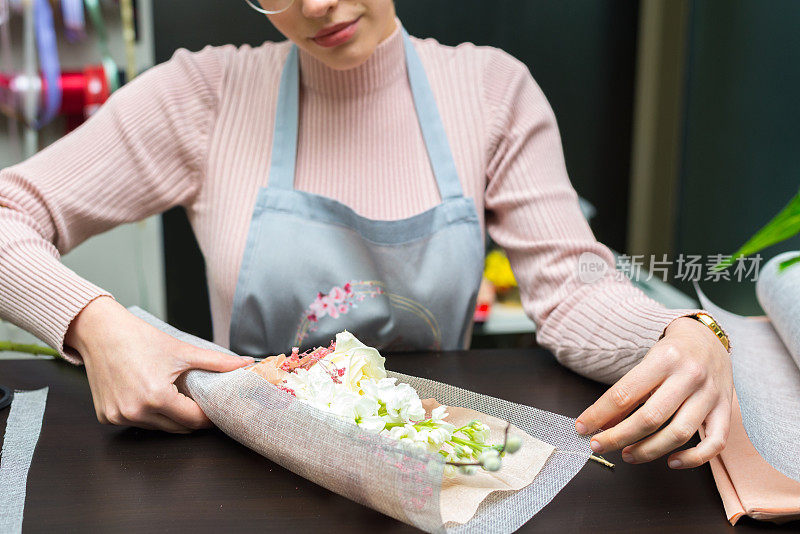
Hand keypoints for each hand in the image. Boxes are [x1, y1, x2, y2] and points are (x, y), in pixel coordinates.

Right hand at [66, 296, 252, 432]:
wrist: (99, 331)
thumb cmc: (139, 338)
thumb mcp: (182, 350)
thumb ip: (217, 361)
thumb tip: (245, 363)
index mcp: (156, 398)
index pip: (193, 420)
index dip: (209, 416)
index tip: (218, 409)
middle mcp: (135, 412)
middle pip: (177, 428)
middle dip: (192, 418)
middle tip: (202, 403)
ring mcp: (118, 417)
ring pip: (157, 428)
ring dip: (170, 417)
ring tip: (177, 397)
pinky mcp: (106, 417)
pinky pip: (137, 423)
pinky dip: (148, 415)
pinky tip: (151, 397)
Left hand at [575, 316, 732, 467]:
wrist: (707, 338)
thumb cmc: (671, 352)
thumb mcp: (646, 362)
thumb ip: (628, 392)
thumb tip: (604, 423)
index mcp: (664, 359)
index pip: (624, 394)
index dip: (599, 415)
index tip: (582, 427)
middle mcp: (689, 376)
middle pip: (650, 418)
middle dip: (618, 437)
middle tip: (599, 445)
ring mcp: (711, 394)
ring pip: (679, 434)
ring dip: (648, 451)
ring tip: (627, 455)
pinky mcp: (726, 409)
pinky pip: (714, 443)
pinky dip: (693, 459)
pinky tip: (672, 462)